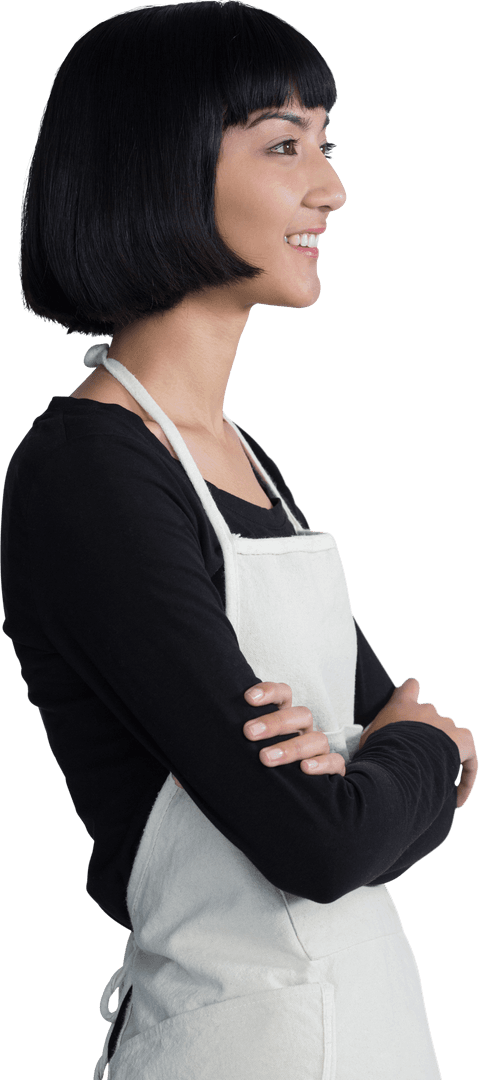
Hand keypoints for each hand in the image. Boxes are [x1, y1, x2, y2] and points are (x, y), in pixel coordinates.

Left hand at [172, 680, 345, 789]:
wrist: (292, 805)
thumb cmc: (259, 774)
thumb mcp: (236, 764)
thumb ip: (214, 764)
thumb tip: (179, 779)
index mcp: (281, 720)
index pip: (282, 694)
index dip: (268, 691)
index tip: (246, 698)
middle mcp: (302, 732)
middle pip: (299, 714)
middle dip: (274, 721)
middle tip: (248, 733)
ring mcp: (318, 751)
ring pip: (316, 738)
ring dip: (290, 746)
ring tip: (265, 758)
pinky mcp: (331, 772)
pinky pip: (335, 763)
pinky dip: (323, 764)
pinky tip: (305, 771)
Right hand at [358, 677, 476, 807]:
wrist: (399, 763)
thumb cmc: (378, 753)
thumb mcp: (367, 740)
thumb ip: (375, 735)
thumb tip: (368, 749)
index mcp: (401, 705)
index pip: (410, 687)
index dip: (411, 695)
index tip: (411, 710)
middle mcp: (426, 710)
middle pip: (431, 717)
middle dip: (426, 737)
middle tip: (416, 760)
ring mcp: (446, 724)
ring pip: (449, 737)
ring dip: (443, 754)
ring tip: (435, 779)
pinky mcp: (463, 741)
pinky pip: (469, 759)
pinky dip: (465, 777)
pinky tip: (458, 797)